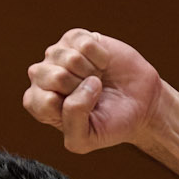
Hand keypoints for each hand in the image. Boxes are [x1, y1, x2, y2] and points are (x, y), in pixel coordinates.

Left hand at [22, 29, 165, 154]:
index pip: (44, 102)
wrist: (140, 104)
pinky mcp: (75, 38)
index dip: (72, 107)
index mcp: (38, 103)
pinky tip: (101, 65)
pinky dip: (100, 57)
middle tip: (92, 94)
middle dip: (82, 88)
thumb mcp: (86, 140)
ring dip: (92, 72)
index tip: (85, 112)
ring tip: (96, 79)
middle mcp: (42, 77)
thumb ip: (73, 122)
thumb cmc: (110, 123)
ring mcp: (58, 55)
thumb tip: (85, 84)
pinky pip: (85, 44)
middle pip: (56, 77)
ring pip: (70, 58)